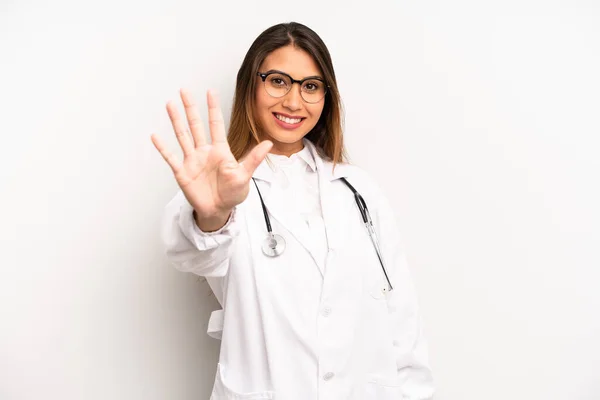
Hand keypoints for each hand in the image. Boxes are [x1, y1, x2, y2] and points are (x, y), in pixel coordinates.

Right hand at [151, 89, 271, 225]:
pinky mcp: (182, 172)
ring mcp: (192, 160)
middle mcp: (204, 152)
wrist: (218, 210)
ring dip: (176, 121)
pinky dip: (163, 148)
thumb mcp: (244, 175)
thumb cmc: (232, 193)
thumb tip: (268, 144)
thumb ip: (254, 159)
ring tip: (170, 105)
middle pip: (196, 125)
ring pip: (182, 136)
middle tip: (184, 90)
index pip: (215, 124)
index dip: (213, 108)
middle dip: (190, 108)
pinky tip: (155, 136)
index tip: (210, 91)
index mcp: (220, 150)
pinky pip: (171, 158)